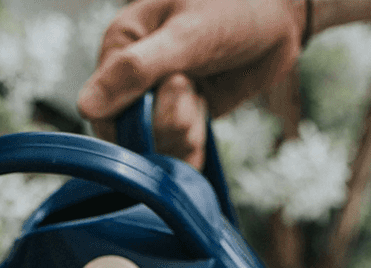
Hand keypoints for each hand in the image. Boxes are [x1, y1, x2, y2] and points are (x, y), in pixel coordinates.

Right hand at [77, 0, 305, 165]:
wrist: (285, 12)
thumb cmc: (236, 5)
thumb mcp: (186, 36)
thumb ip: (134, 72)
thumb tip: (85, 108)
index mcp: (121, 44)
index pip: (102, 106)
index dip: (130, 119)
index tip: (171, 92)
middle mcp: (134, 75)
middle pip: (130, 132)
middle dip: (164, 124)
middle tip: (192, 92)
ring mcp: (160, 97)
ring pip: (156, 144)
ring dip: (181, 133)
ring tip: (200, 102)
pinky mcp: (185, 114)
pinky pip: (176, 150)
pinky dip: (189, 150)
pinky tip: (200, 134)